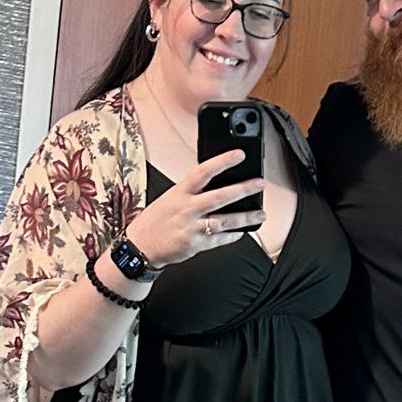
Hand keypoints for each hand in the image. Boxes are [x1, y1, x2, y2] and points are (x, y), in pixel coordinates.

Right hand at [123, 151, 264, 267]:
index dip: (222, 162)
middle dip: (243, 189)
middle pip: (220, 196)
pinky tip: (242, 232)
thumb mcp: (170, 198)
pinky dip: (233, 235)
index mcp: (180, 192)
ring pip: (225, 221)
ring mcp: (192, 227)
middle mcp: (187, 208)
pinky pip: (220, 239)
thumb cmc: (157, 220)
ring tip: (260, 214)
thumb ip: (192, 191)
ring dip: (246, 218)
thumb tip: (217, 183)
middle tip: (260, 184)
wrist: (141, 246)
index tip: (239, 155)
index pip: (203, 171)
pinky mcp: (195, 244)